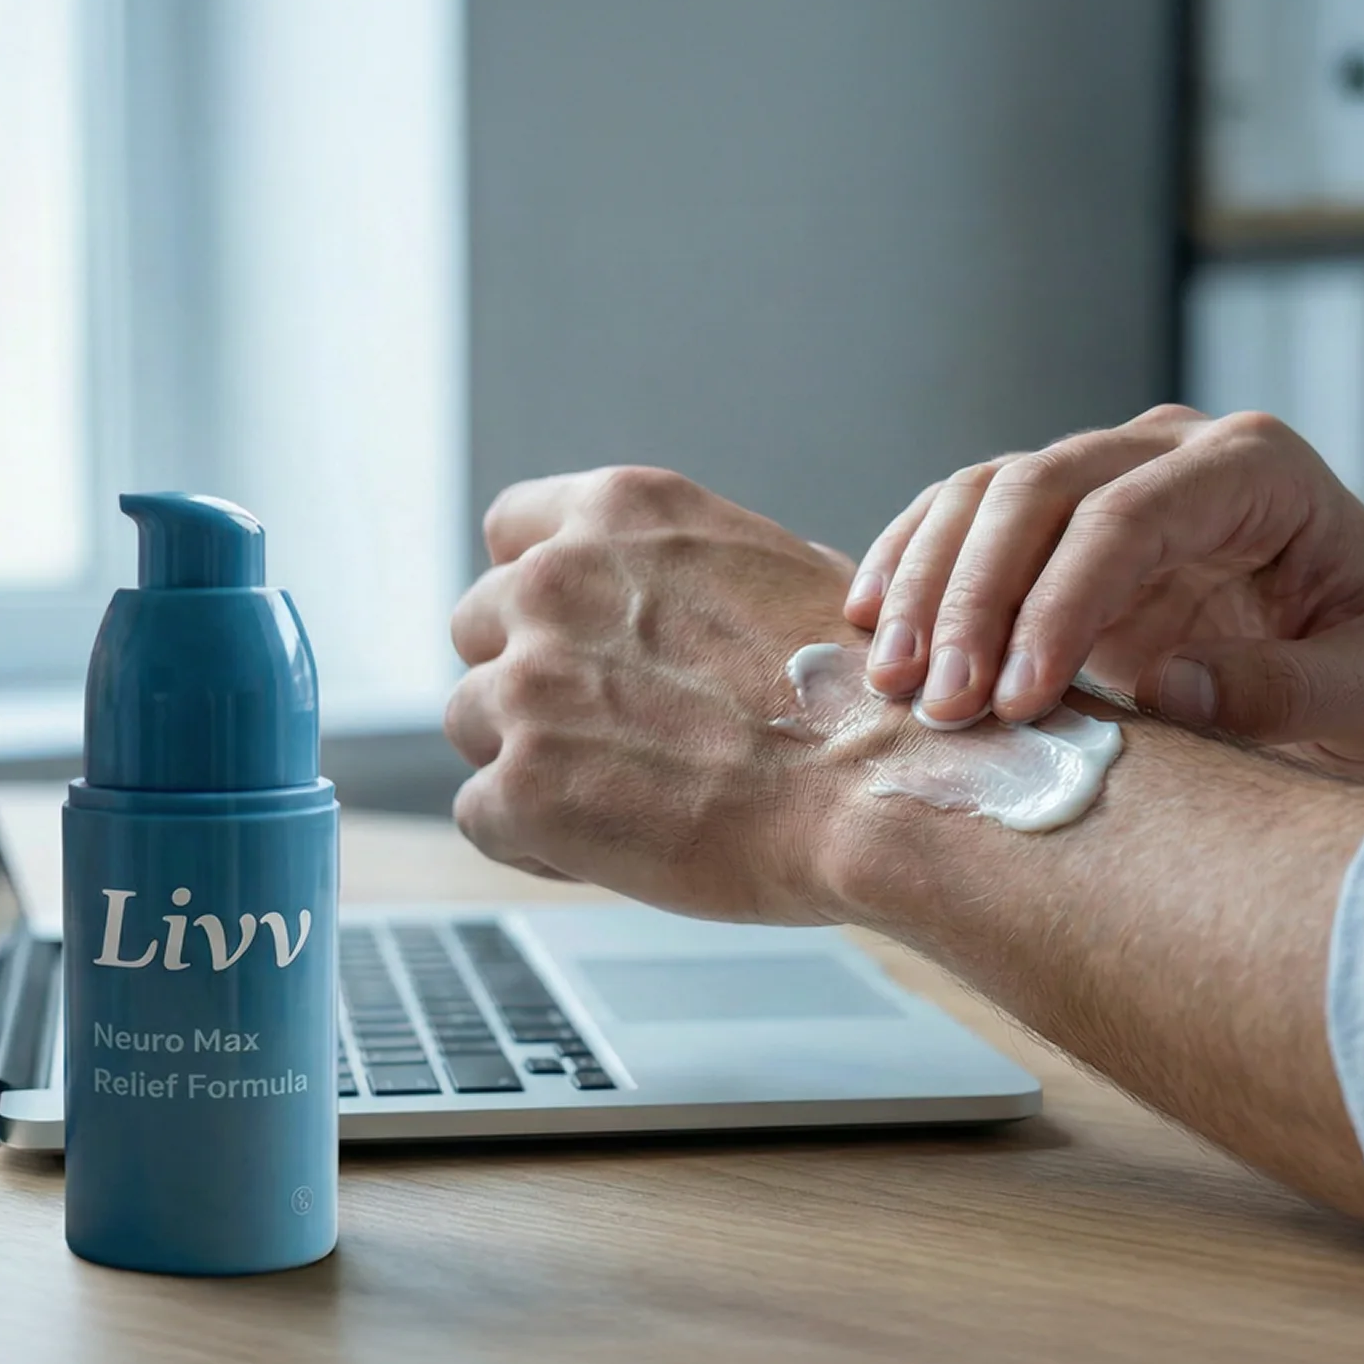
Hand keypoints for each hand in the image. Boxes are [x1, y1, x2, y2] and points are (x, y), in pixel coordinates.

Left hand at [443, 467, 883, 922]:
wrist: (891, 790)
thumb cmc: (862, 694)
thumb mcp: (768, 567)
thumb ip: (671, 572)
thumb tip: (642, 598)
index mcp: (616, 514)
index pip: (510, 530)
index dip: (534, 591)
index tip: (565, 635)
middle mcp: (553, 582)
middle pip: (479, 627)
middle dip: (529, 675)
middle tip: (609, 731)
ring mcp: (527, 684)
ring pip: (472, 720)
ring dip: (529, 758)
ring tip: (627, 796)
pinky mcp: (521, 785)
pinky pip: (481, 815)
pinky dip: (533, 840)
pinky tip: (612, 849)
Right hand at [839, 405, 1363, 783]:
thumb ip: (1291, 691)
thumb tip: (1164, 690)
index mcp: (1257, 469)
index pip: (1126, 517)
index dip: (1057, 604)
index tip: (1016, 697)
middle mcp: (1170, 450)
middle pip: (1034, 490)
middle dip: (970, 598)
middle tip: (937, 702)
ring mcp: (1106, 474)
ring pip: (981, 495)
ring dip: (923, 586)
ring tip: (893, 682)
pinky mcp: (1056, 519)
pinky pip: (961, 517)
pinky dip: (908, 567)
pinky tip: (872, 629)